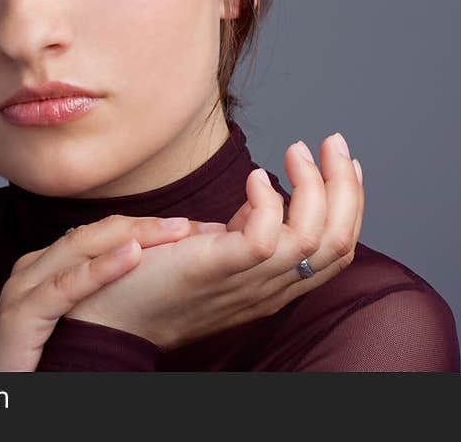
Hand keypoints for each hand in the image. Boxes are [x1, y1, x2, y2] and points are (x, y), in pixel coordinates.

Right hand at [0, 213, 195, 370]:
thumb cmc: (35, 365)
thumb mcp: (67, 321)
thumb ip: (95, 297)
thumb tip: (143, 279)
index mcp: (44, 267)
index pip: (99, 236)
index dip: (142, 229)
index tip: (185, 231)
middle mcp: (32, 269)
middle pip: (94, 233)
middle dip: (144, 226)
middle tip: (190, 224)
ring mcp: (23, 289)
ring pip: (82, 247)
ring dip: (134, 235)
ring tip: (175, 231)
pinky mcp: (21, 315)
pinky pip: (67, 285)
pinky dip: (102, 268)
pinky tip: (134, 256)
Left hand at [64, 132, 364, 350]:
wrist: (109, 318)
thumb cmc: (156, 280)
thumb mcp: (217, 251)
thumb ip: (245, 229)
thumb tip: (265, 193)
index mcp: (274, 283)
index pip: (336, 250)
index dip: (351, 204)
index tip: (344, 162)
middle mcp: (270, 287)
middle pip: (338, 243)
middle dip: (346, 187)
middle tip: (333, 142)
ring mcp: (245, 281)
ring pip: (314, 239)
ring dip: (315, 185)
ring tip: (297, 149)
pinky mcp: (216, 269)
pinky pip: (263, 238)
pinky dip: (267, 201)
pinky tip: (254, 177)